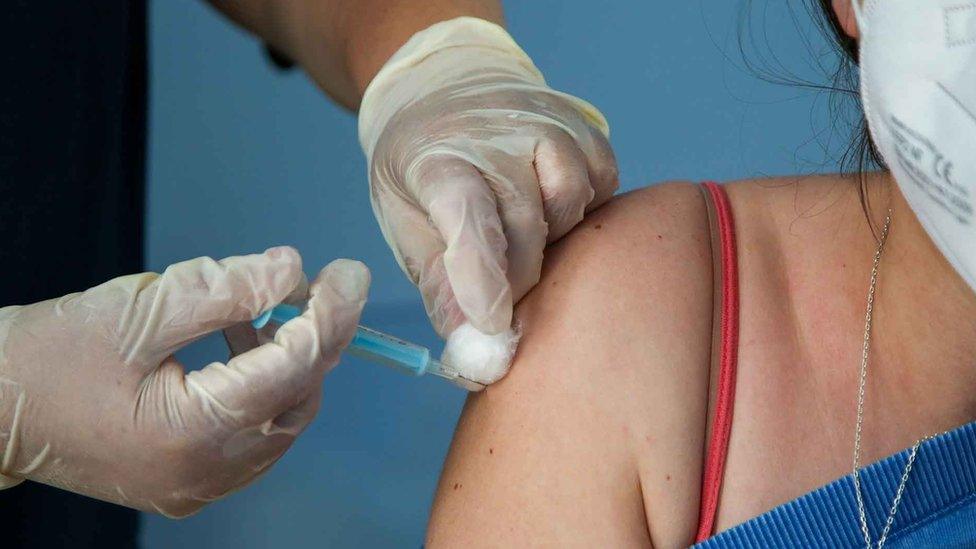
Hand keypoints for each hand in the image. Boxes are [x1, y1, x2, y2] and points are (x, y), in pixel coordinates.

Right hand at [0, 248, 368, 516]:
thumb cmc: (46, 357)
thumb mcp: (138, 307)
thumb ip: (224, 288)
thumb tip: (293, 269)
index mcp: (193, 434)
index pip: (292, 369)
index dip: (330, 315)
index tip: (349, 272)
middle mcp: (207, 473)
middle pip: (296, 399)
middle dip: (315, 339)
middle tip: (312, 287)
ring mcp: (200, 485)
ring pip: (281, 419)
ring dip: (288, 361)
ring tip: (261, 311)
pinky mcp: (190, 480)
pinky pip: (252, 433)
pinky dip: (260, 386)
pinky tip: (239, 344)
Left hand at [359, 17, 618, 337]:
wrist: (446, 90)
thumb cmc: (424, 168)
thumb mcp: (405, 221)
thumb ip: (439, 283)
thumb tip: (471, 344)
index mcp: (436, 156)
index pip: (466, 211)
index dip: (481, 272)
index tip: (492, 324)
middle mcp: (496, 131)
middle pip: (525, 218)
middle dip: (519, 276)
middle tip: (506, 304)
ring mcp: (547, 123)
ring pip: (570, 199)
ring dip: (554, 240)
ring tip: (527, 246)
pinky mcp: (586, 129)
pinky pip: (602, 185)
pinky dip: (584, 213)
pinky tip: (554, 216)